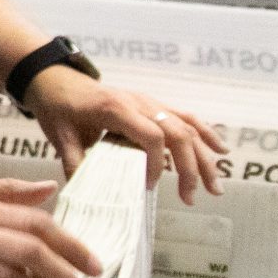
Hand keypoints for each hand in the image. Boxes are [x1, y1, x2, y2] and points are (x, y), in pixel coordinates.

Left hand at [23, 66, 226, 201]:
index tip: (148, 186)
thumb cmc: (58, 107)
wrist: (56, 80)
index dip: (155, 164)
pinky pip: (186, 117)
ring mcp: (150, 102)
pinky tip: (221, 151)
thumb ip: (74, 163)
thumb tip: (88, 194)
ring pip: (188, 127)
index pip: (152, 136)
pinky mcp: (153, 105)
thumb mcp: (60, 136)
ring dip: (204, 157)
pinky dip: (206, 133)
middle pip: (178, 133)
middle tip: (191, 197)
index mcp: (117, 108)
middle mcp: (140, 102)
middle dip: (191, 167)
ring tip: (215, 187)